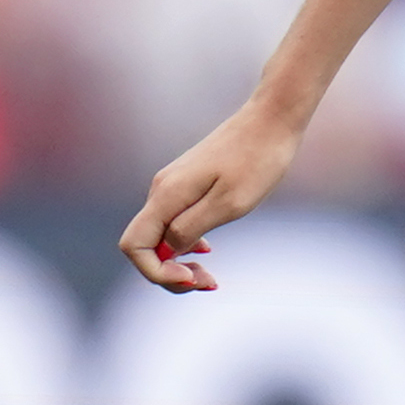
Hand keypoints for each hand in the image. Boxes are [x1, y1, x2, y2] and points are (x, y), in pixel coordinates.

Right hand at [120, 103, 303, 291]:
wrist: (270, 120)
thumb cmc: (257, 161)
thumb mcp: (229, 204)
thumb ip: (191, 228)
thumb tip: (168, 249)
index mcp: (167, 196)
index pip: (134, 246)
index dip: (156, 271)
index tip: (192, 277)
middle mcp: (161, 191)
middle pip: (144, 246)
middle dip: (170, 273)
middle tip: (209, 283)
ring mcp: (172, 186)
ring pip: (160, 236)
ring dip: (179, 262)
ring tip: (211, 275)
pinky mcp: (186, 184)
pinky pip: (173, 223)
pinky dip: (186, 245)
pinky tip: (208, 252)